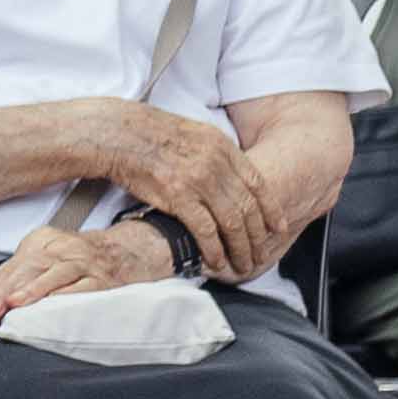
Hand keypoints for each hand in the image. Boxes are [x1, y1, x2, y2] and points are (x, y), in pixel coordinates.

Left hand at [0, 221, 177, 325]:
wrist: (126, 252)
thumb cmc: (78, 257)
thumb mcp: (44, 254)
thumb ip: (14, 270)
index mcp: (45, 241)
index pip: (16, 265)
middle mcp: (64, 249)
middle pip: (30, 268)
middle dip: (8, 292)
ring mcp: (85, 263)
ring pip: (55, 274)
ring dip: (33, 291)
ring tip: (15, 304)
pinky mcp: (103, 279)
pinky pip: (83, 287)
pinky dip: (66, 295)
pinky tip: (51, 306)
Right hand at [98, 102, 281, 280]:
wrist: (120, 133)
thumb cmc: (150, 134)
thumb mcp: (194, 134)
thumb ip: (216, 154)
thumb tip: (231, 176)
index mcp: (223, 147)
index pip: (259, 184)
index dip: (272, 210)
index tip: (277, 228)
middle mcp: (217, 164)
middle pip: (248, 208)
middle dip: (258, 237)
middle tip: (261, 255)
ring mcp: (199, 180)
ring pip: (232, 222)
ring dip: (240, 248)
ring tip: (243, 264)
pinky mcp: (178, 196)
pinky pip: (205, 229)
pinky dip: (214, 249)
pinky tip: (217, 260)